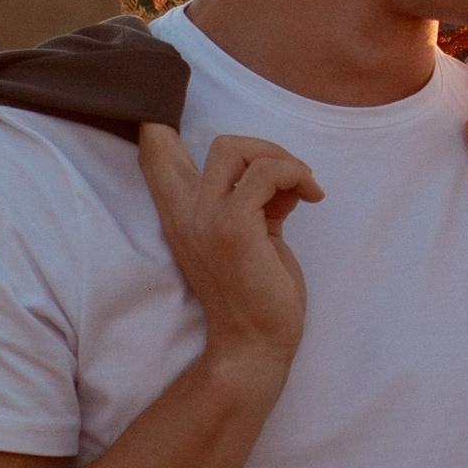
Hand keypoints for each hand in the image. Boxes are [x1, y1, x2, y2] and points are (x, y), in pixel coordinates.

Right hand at [138, 124, 322, 371]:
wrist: (254, 345)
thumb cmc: (255, 294)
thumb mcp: (247, 235)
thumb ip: (252, 200)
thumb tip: (280, 172)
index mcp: (181, 213)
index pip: (154, 151)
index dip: (165, 122)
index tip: (214, 135)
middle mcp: (185, 211)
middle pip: (209, 141)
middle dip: (261, 148)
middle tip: (290, 180)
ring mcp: (206, 217)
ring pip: (235, 148)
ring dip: (281, 160)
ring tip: (304, 189)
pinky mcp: (234, 226)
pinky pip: (267, 173)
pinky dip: (296, 175)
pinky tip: (312, 197)